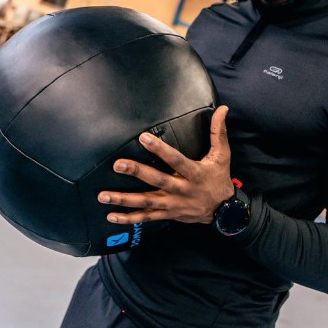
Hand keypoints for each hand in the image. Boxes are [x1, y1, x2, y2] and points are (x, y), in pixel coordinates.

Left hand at [98, 106, 234, 224]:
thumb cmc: (220, 178)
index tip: (143, 138)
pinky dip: (129, 218)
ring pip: (147, 202)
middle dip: (137, 172)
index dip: (160, 150)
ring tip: (103, 195)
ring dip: (124, 199)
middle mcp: (182, 190)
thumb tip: (223, 109)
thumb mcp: (223, 155)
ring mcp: (173, 204)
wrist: (224, 211)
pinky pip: (146, 217)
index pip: (176, 160)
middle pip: (157, 180)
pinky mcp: (168, 214)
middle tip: (118, 165)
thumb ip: (218, 132)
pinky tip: (111, 216)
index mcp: (195, 173)